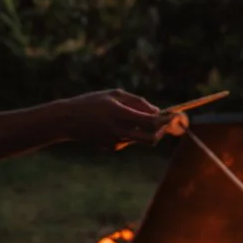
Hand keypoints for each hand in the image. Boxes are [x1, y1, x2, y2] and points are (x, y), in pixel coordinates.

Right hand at [51, 90, 170, 147]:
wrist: (67, 120)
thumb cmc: (92, 102)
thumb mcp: (114, 94)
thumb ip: (138, 102)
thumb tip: (158, 112)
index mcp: (119, 113)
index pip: (150, 121)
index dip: (165, 120)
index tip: (175, 116)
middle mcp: (119, 130)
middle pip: (151, 138)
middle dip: (162, 132)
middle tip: (166, 123)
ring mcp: (115, 141)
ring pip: (141, 139)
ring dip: (146, 130)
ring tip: (133, 116)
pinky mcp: (112, 147)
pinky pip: (129, 140)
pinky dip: (131, 132)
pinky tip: (114, 125)